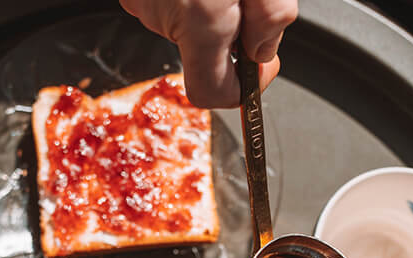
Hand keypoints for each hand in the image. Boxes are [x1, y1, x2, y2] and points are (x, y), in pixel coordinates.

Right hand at [119, 0, 298, 108]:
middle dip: (230, 36)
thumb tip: (262, 52)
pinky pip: (165, 5)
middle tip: (245, 0)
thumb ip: (271, 18)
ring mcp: (141, 1)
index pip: (213, 94)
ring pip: (183, 26)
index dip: (242, 91)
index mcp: (201, 17)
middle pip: (202, 55)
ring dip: (208, 11)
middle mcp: (163, 13)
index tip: (260, 67)